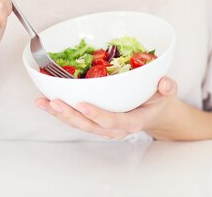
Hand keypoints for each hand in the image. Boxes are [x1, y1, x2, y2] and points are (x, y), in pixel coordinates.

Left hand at [35, 77, 178, 139]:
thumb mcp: (168, 92)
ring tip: (43, 102)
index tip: (83, 105)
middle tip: (54, 102)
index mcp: (133, 121)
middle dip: (70, 115)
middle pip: (90, 126)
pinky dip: (58, 111)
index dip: (98, 115)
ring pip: (79, 124)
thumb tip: (164, 83)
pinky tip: (44, 101)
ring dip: (59, 114)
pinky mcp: (94, 121)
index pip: (115, 122)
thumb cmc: (158, 99)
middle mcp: (115, 128)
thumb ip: (168, 87)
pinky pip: (75, 119)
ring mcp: (103, 126)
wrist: (155, 111)